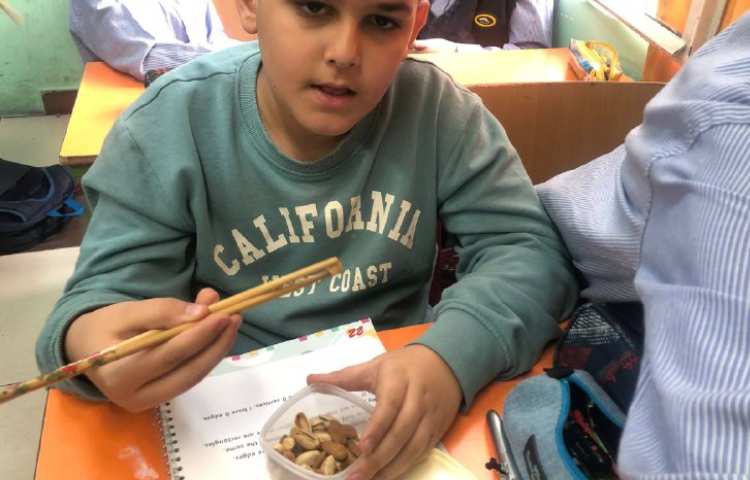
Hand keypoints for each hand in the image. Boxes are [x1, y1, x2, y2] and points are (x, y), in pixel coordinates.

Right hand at [64, 288, 240, 411]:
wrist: (86, 347)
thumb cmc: (105, 326)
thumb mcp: (127, 311)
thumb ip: (162, 311)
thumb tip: (202, 312)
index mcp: (119, 374)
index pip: (170, 354)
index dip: (200, 334)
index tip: (223, 313)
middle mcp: (133, 397)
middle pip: (187, 371)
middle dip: (215, 343)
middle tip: (234, 317)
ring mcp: (148, 403)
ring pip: (193, 377)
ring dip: (216, 350)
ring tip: (231, 323)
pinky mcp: (159, 400)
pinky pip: (188, 378)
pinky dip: (206, 357)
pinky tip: (218, 337)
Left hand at [308, 345, 461, 479]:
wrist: (446, 363)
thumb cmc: (404, 365)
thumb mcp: (375, 365)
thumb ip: (343, 376)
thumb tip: (310, 380)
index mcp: (399, 380)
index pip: (390, 406)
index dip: (377, 428)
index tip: (361, 447)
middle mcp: (418, 400)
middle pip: (401, 432)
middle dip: (379, 457)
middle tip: (356, 477)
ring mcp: (430, 417)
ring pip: (414, 447)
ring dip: (392, 468)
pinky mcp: (437, 430)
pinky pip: (422, 452)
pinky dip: (405, 466)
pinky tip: (387, 476)